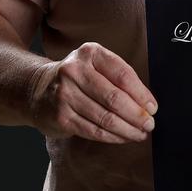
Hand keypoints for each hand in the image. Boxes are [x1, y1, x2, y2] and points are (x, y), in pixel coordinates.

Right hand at [27, 42, 157, 143]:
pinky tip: (123, 138)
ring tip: (140, 134)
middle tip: (150, 124)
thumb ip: (120, 78)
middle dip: (136, 115)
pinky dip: (112, 136)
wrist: (38, 89)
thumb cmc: (79, 77)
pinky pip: (93, 130)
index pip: (123, 75)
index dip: (141, 94)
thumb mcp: (97, 65)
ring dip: (127, 129)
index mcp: (90, 53)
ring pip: (105, 117)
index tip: (153, 108)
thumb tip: (147, 104)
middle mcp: (74, 71)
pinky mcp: (61, 117)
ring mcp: (65, 94)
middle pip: (114, 97)